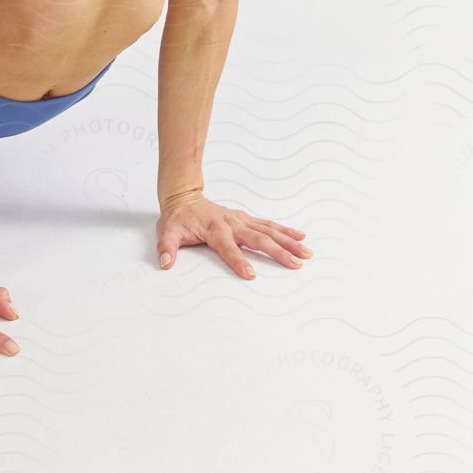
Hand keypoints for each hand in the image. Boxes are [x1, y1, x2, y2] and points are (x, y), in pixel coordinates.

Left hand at [156, 189, 312, 278]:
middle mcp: (232, 224)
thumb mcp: (168, 232)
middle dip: (278, 252)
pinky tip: (300, 237)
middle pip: (258, 239)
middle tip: (295, 264)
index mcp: (214, 229)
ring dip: (288, 242)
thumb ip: (167, 247)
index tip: (251, 275)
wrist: (184, 196)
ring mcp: (241, 220)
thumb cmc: (178, 218)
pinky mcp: (246, 219)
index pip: (228, 248)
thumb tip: (165, 262)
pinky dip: (285, 230)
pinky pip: (269, 225)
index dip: (238, 261)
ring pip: (269, 231)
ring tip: (306, 253)